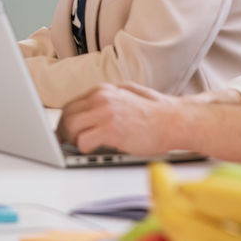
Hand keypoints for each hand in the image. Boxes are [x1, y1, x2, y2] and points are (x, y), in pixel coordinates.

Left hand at [58, 83, 174, 154]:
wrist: (176, 121)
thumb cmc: (157, 113)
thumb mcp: (128, 94)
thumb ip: (109, 98)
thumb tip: (92, 108)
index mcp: (103, 90)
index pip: (72, 105)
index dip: (66, 121)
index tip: (65, 132)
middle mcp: (101, 97)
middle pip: (67, 115)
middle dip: (65, 131)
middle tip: (68, 143)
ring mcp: (104, 112)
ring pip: (70, 127)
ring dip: (72, 140)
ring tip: (80, 148)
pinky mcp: (110, 129)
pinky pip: (82, 141)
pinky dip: (84, 149)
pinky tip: (93, 150)